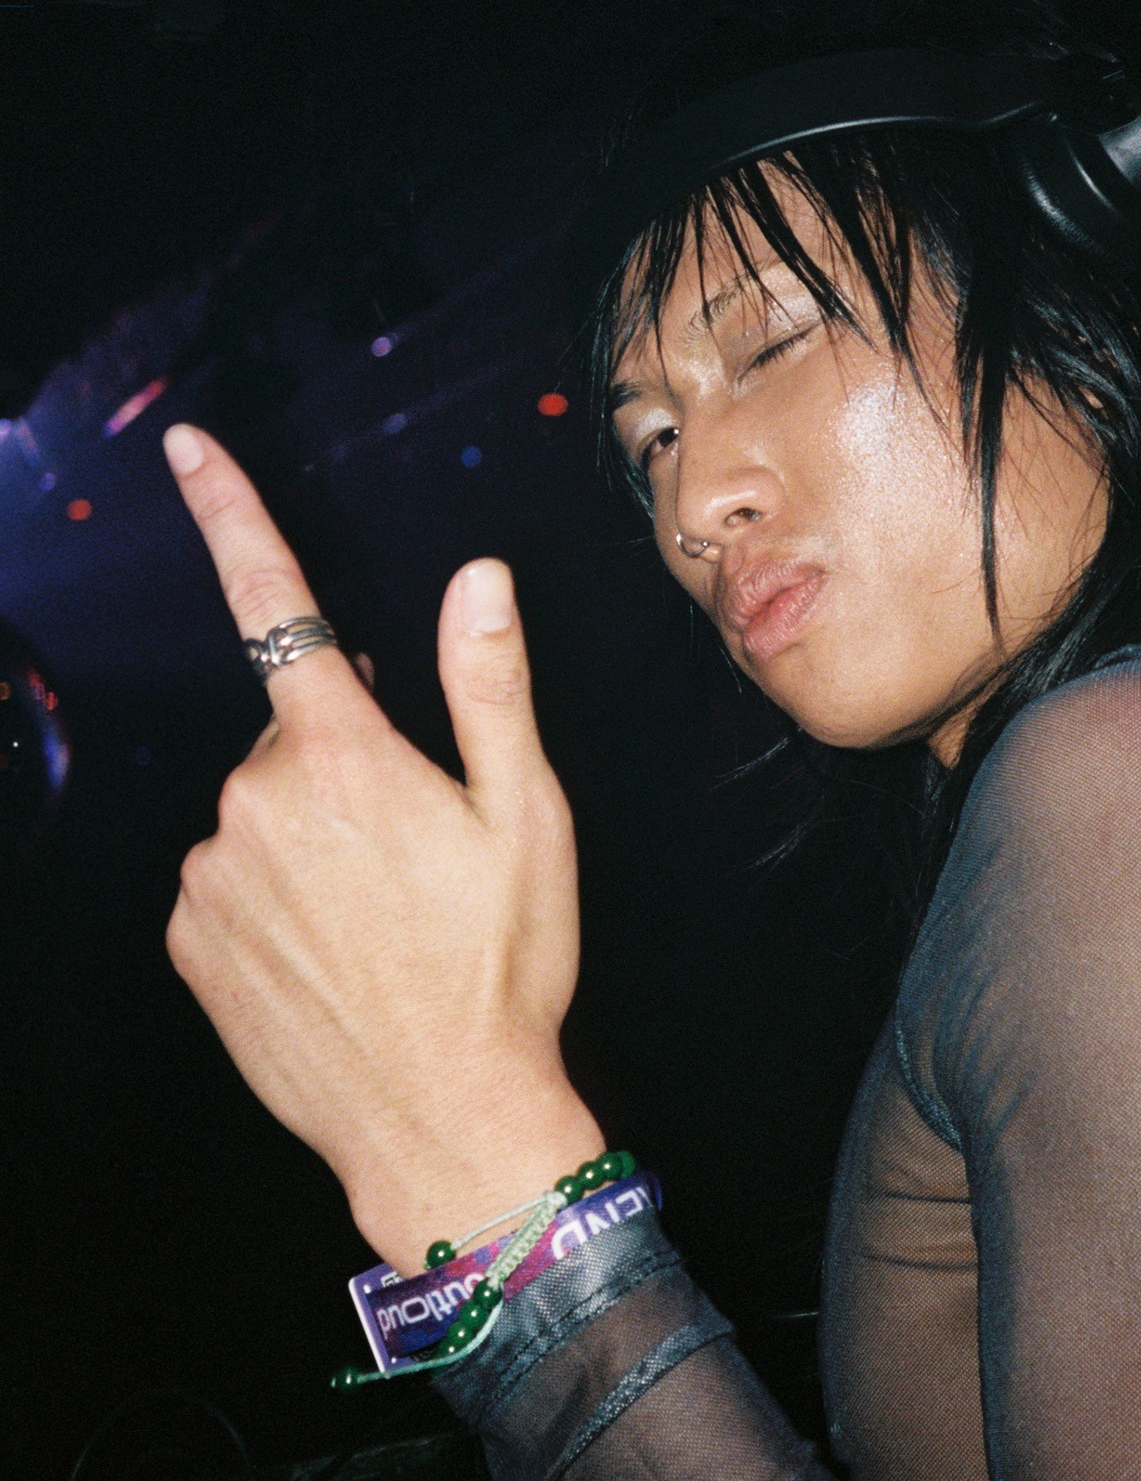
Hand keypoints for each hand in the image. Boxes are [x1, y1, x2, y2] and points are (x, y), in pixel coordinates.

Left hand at [161, 423, 603, 1273]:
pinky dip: (274, 895)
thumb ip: (490, 686)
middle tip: (424, 845)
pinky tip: (337, 951)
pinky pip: (228, 881)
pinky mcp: (189, 942)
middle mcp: (253, 801)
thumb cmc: (503, 966)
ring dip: (312, 836)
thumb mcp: (527, 819)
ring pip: (261, 811)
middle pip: (295, 735)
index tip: (188, 445)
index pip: (282, 605)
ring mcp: (209, 875)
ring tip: (386, 917)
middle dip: (349, 759)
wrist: (439, 1119)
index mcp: (344, 757)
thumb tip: (478, 577)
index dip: (232, 514)